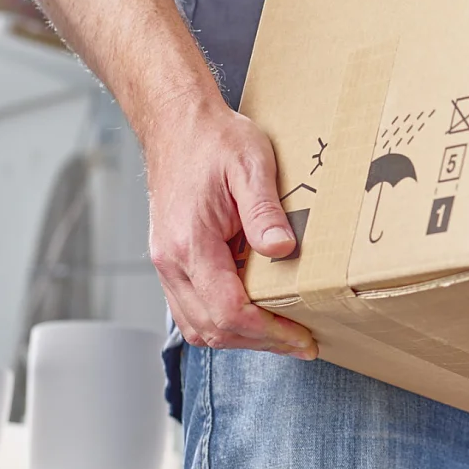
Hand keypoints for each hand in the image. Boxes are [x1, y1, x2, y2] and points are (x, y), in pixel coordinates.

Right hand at [144, 99, 318, 356]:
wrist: (176, 124)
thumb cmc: (213, 140)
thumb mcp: (251, 165)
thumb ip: (264, 211)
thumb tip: (282, 250)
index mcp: (190, 242)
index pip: (228, 310)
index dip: (269, 332)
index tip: (302, 338)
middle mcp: (171, 260)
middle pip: (211, 328)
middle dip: (259, 343)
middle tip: (302, 343)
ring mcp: (166, 263)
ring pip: (197, 326)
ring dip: (239, 338)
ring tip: (282, 335)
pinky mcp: (171, 261)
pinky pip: (192, 309)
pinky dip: (222, 322)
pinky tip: (255, 315)